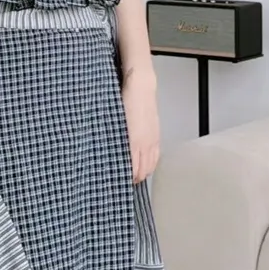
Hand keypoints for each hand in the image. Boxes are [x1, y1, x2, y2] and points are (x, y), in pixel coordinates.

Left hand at [121, 66, 160, 182]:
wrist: (141, 86)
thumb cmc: (126, 101)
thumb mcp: (115, 122)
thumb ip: (115, 141)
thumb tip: (111, 155)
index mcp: (134, 142)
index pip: (133, 169)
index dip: (127, 179)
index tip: (118, 183)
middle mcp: (145, 143)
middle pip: (143, 170)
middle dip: (135, 179)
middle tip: (125, 183)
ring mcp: (152, 140)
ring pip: (151, 165)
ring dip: (144, 173)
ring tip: (135, 178)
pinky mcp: (156, 135)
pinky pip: (156, 156)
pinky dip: (151, 164)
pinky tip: (147, 166)